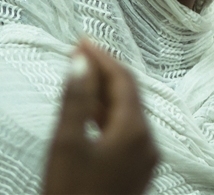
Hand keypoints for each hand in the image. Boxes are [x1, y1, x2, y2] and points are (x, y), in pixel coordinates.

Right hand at [43, 40, 158, 194]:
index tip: (81, 41)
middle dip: (104, 71)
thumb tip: (80, 62)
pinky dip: (108, 115)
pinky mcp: (137, 171)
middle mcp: (148, 141)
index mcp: (135, 131)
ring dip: (105, 93)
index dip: (101, 57)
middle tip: (79, 53)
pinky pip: (126, 131)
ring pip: (127, 112)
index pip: (123, 80)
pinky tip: (89, 111)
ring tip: (80, 75)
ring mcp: (145, 158)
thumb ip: (75, 99)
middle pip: (129, 94)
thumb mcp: (66, 144)